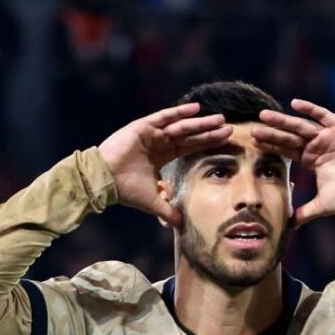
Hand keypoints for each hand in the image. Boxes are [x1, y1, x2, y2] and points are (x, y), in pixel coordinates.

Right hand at [99, 103, 231, 226]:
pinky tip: (196, 108)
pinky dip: (179, 112)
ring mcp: (151, 133)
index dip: (207, 145)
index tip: (225, 143)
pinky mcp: (142, 127)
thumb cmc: (125, 190)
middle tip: (230, 130)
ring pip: (181, 126)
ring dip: (201, 123)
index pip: (190, 148)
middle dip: (209, 133)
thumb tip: (181, 226)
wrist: (104, 181)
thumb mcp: (152, 202)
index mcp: (161, 156)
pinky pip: (164, 117)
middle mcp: (158, 142)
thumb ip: (168, 211)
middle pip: (190, 136)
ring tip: (220, 119)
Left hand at [252, 99, 334, 226]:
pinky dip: (310, 109)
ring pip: (301, 126)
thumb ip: (304, 213)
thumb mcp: (322, 206)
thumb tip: (289, 227)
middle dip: (271, 132)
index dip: (271, 145)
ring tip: (264, 115)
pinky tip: (294, 103)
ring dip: (283, 120)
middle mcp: (318, 146)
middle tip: (253, 128)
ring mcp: (329, 136)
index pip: (287, 150)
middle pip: (289, 136)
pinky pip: (323, 116)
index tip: (254, 142)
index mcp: (312, 160)